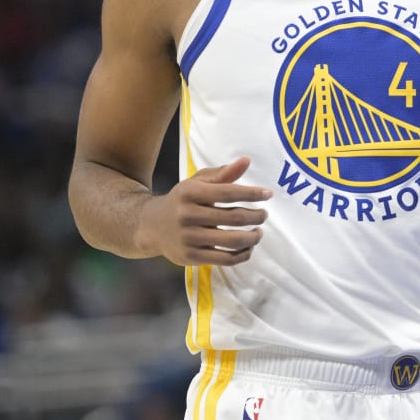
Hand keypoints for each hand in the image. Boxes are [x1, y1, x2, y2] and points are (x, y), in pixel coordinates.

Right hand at [142, 158, 269, 266]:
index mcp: (190, 192)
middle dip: (256, 216)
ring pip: (232, 241)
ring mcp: (188, 238)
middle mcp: (187, 215)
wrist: (151, 226)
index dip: (252, 193)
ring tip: (258, 232)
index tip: (268, 194)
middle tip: (264, 215)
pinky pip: (225, 259)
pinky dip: (242, 255)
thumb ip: (223, 173)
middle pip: (234, 217)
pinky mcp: (190, 257)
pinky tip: (248, 248)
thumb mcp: (197, 183)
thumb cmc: (182, 201)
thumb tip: (247, 161)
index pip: (228, 192)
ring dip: (253, 237)